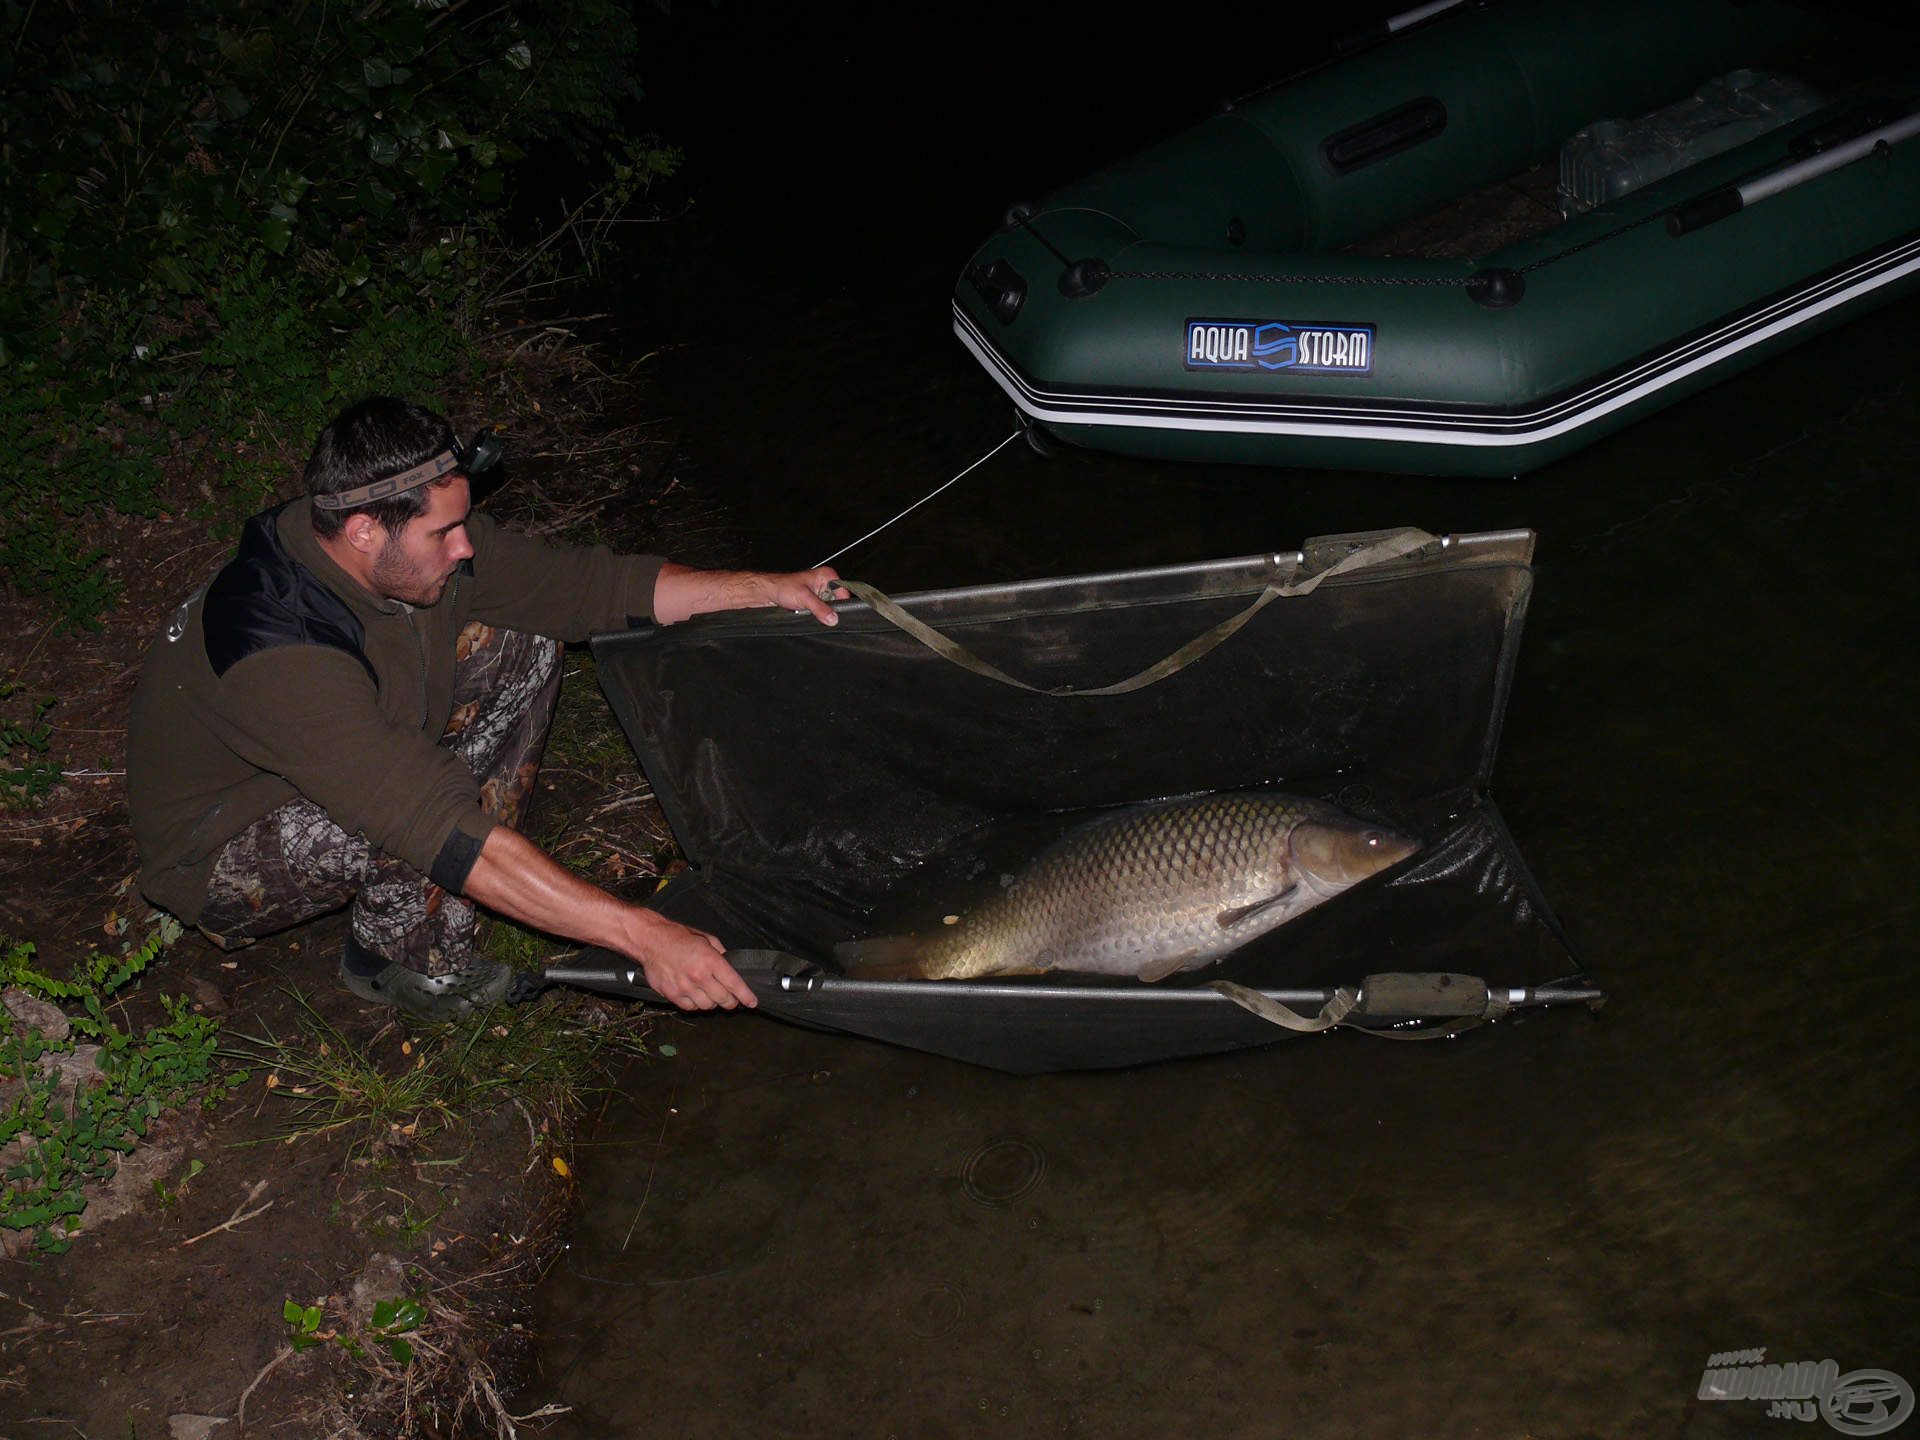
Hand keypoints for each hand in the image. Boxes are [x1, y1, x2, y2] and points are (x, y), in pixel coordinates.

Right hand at [629, 912, 757, 1010]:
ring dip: (713, 1002)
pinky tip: (695, 994)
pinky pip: (691, 1007)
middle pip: (723, 999)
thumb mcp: (706, 939)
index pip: (734, 984)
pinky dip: (696, 1004)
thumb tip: (731, 967)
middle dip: (731, 1001)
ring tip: (710, 993)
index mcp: (710, 960)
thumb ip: (721, 954)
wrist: (650, 940)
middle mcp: (699, 976)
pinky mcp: (672, 994)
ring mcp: (684, 987)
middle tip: (731, 998)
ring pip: (708, 1006)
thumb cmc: (678, 937)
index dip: (746, 996)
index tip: (752, 1002)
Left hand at [755, 566, 849, 625]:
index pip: (844, 593)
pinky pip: (820, 610)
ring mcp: (819, 592)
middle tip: (815, 610)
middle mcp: (825, 583)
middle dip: (828, 609)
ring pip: (828, 607)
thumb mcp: (804, 598)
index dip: (840, 605)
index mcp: (827, 576)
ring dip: (820, 612)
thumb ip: (821, 609)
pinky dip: (815, 613)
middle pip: (837, 601)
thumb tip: (834, 619)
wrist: (769, 592)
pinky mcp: (813, 600)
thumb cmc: (783, 587)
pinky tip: (806, 611)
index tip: (834, 614)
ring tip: (808, 609)